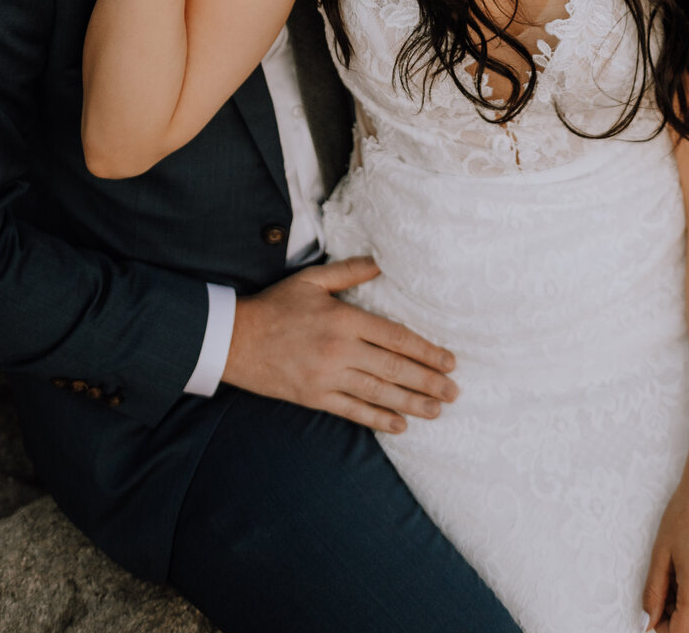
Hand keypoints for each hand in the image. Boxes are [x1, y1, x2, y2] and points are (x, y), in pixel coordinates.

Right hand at [222, 255, 459, 433]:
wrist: (234, 339)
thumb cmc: (276, 305)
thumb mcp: (312, 280)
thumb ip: (350, 271)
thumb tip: (382, 262)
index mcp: (343, 319)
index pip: (395, 337)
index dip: (426, 351)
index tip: (450, 361)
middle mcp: (339, 350)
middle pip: (393, 369)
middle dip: (427, 381)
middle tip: (454, 392)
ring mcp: (327, 378)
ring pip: (378, 393)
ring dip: (411, 403)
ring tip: (437, 410)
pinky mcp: (314, 398)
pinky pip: (352, 412)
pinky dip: (378, 420)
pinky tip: (399, 426)